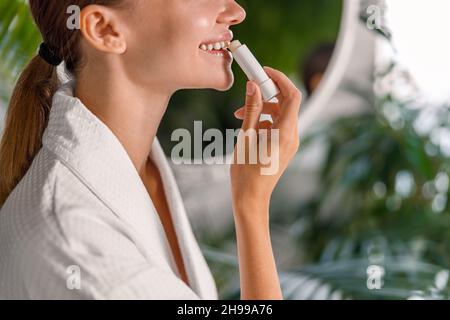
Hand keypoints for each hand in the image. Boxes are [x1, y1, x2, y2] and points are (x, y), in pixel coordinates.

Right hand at [230, 66, 301, 214]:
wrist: (251, 198)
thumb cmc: (246, 172)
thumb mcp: (246, 136)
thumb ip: (251, 109)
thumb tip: (253, 85)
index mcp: (285, 132)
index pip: (292, 95)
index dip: (280, 79)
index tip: (264, 71)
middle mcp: (292, 136)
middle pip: (285, 103)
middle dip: (266, 94)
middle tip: (247, 92)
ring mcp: (289, 142)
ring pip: (280, 114)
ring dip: (262, 109)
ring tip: (240, 115)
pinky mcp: (284, 147)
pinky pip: (277, 126)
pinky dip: (264, 121)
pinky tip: (248, 127)